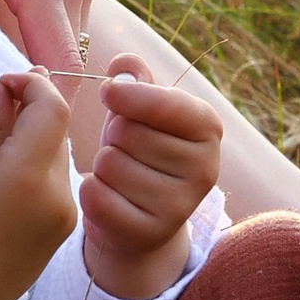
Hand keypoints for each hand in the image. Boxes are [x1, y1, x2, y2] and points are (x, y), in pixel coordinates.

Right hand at [0, 71, 75, 299]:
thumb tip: (5, 90)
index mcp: (29, 177)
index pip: (52, 109)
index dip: (32, 85)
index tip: (3, 82)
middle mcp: (59, 195)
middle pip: (58, 130)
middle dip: (33, 109)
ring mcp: (66, 216)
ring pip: (60, 155)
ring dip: (37, 137)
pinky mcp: (63, 231)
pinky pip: (58, 182)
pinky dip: (39, 165)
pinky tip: (7, 174)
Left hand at [79, 58, 221, 298]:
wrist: (141, 214)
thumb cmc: (139, 148)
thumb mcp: (141, 109)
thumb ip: (135, 80)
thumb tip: (124, 65)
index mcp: (208, 127)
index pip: (163, 101)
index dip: (127, 95)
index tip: (110, 93)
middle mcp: (206, 169)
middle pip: (126, 131)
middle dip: (114, 136)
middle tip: (128, 150)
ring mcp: (181, 206)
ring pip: (109, 163)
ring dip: (102, 166)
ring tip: (121, 175)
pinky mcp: (151, 234)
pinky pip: (96, 196)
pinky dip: (91, 193)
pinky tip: (109, 197)